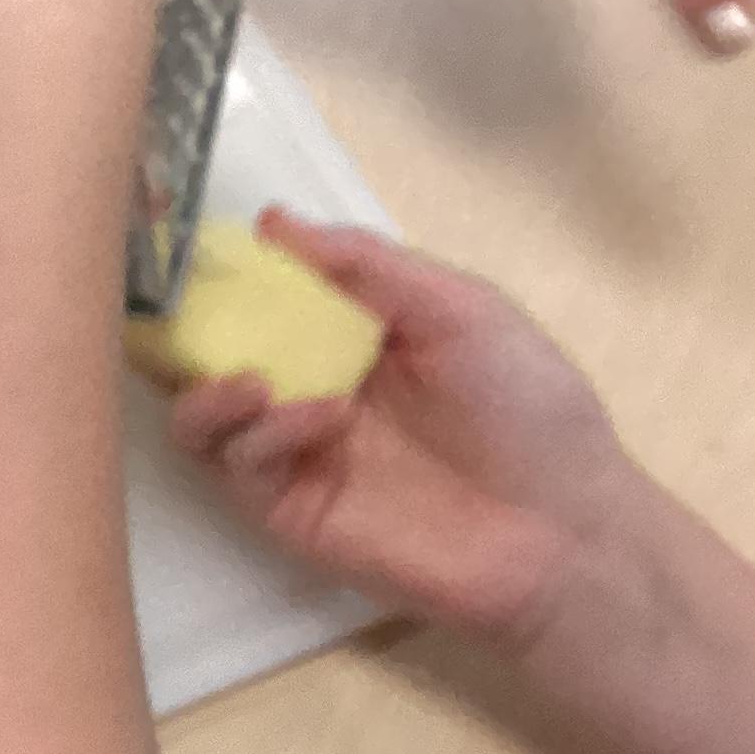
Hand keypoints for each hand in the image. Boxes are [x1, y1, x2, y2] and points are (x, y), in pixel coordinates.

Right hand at [165, 213, 649, 644]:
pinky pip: (236, 466)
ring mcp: (295, 453)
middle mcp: (311, 388)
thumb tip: (273, 221)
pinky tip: (319, 419)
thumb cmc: (529, 411)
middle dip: (194, 330)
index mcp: (355, 335)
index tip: (216, 245)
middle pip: (215, 355)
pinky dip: (259, 434)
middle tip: (193, 310)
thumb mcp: (462, 310)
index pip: (269, 296)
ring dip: (209, 390)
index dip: (235, 271)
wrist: (561, 532)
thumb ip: (370, 265)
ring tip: (253, 379)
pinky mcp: (288, 511)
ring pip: (202, 418)